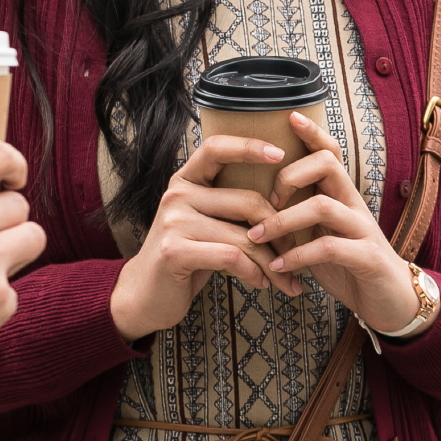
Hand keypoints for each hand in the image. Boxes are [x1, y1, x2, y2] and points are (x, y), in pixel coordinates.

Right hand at [108, 136, 295, 341]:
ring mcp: (174, 221)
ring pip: (244, 235)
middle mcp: (177, 194)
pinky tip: (260, 283)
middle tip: (295, 250)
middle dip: (280, 229)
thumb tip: (284, 196)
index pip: (216, 148)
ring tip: (283, 277)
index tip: (281, 153)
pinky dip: (253, 272)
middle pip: (247, 200)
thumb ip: (228, 205)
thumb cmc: (187, 255)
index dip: (249, 146)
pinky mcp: (174, 250)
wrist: (145, 294)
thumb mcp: (204, 222)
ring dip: (271, 261)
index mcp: (186, 180)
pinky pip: (231, 256)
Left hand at [247, 112, 425, 334]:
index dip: (312, 133)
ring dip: (283, 220)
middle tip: (266, 201)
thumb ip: (301, 218)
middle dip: (289, 175)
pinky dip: (298, 256)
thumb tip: (259, 206)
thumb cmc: (349, 265)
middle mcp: (355, 205)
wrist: (391, 302)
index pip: (330, 153)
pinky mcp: (367, 258)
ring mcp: (363, 230)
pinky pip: (329, 247)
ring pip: (323, 206)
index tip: (289, 117)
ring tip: (258, 235)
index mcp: (343, 195)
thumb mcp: (323, 235)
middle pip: (327, 165)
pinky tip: (279, 267)